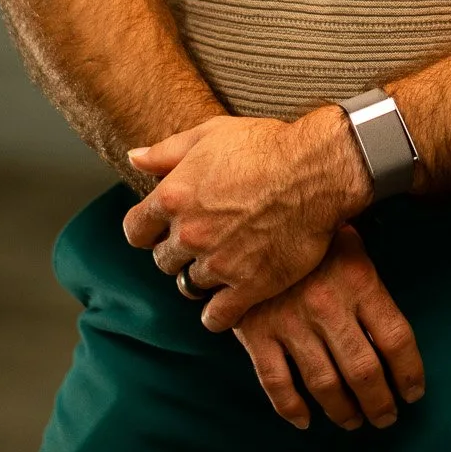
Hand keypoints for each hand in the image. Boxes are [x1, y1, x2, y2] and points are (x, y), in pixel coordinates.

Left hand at [122, 108, 371, 329]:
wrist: (317, 171)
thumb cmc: (265, 146)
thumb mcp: (210, 134)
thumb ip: (166, 152)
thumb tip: (133, 158)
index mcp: (174, 197)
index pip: (136, 231)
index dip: (148, 230)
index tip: (164, 229)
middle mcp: (190, 234)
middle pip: (164, 261)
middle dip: (179, 251)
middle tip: (204, 240)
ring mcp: (219, 263)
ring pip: (190, 286)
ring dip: (202, 276)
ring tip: (223, 262)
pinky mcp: (248, 286)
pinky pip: (216, 317)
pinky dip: (218, 313)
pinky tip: (229, 301)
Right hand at [234, 226, 423, 431]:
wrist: (251, 224)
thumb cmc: (312, 238)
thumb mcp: (352, 248)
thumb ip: (371, 288)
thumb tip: (395, 339)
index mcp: (359, 281)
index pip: (396, 338)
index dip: (409, 373)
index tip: (413, 393)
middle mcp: (327, 305)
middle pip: (363, 371)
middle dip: (380, 403)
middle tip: (386, 418)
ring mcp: (289, 321)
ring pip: (324, 384)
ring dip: (343, 412)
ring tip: (353, 421)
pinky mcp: (256, 333)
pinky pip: (277, 383)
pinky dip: (292, 409)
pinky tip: (305, 420)